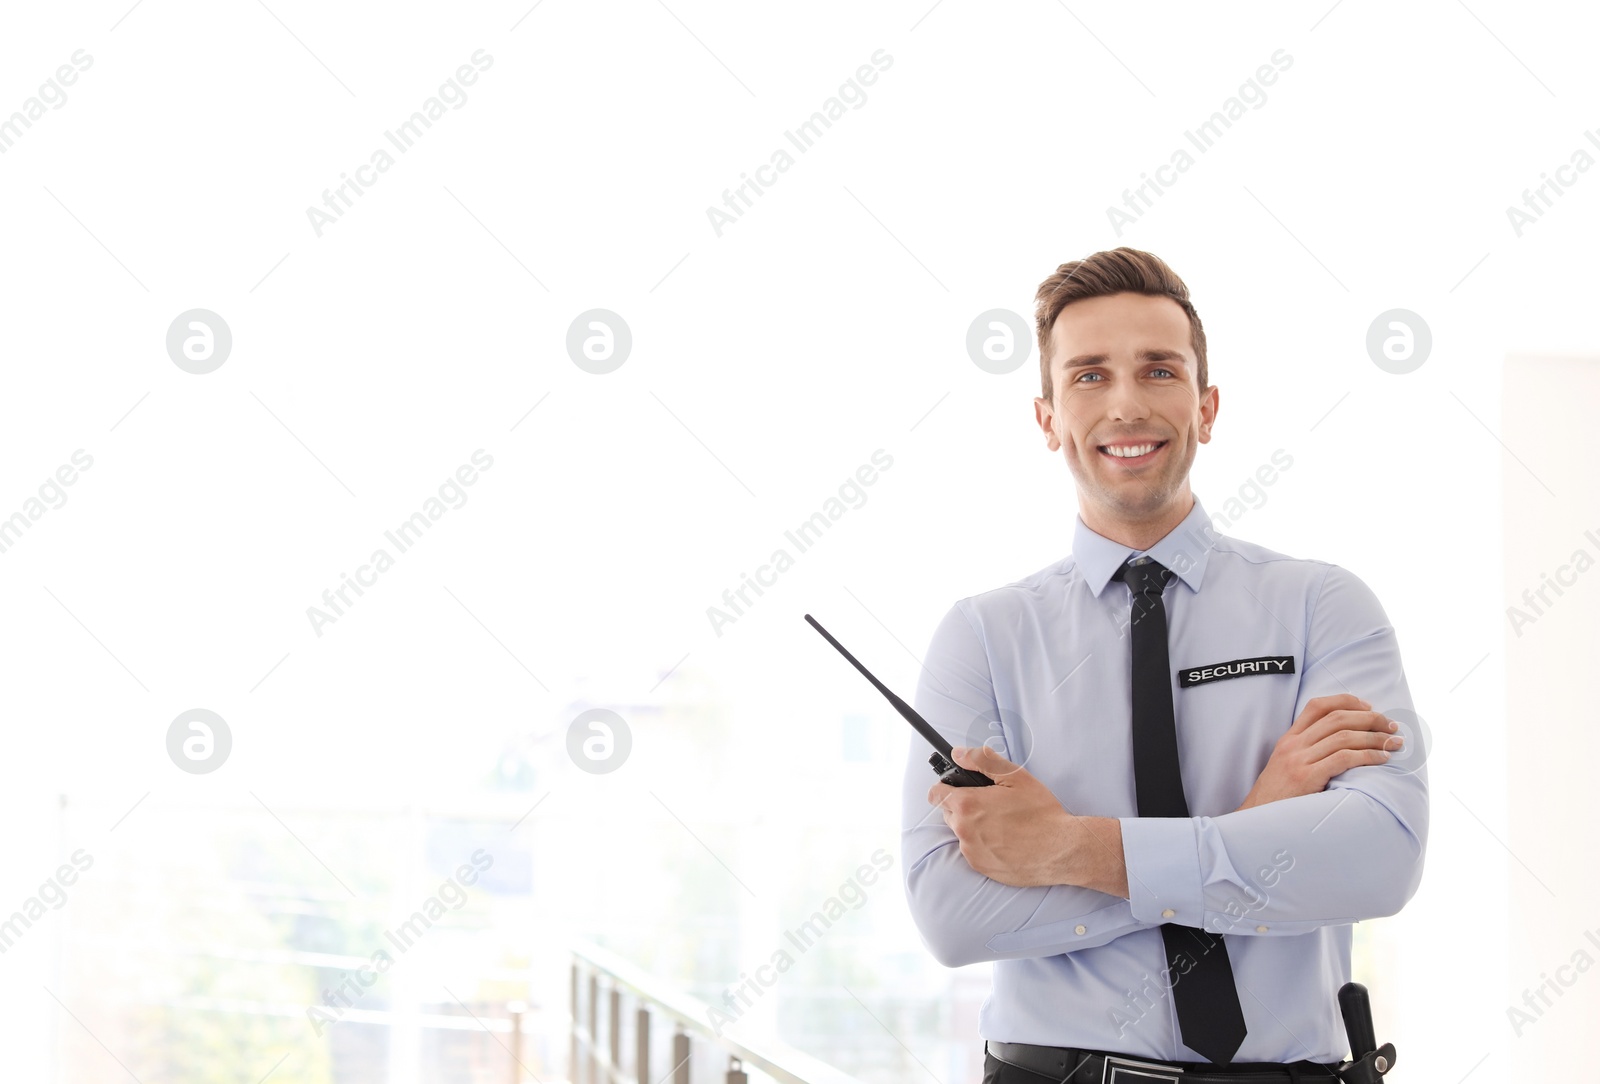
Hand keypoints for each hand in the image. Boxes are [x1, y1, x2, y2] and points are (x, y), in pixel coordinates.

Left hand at [927, 744, 1076, 886]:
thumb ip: (981, 761)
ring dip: (972, 826)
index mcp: (967, 804)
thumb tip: (958, 754)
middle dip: (962, 806)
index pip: (935, 794)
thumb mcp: (1015, 777)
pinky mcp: (980, 867)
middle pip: (948, 812)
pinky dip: (983, 844)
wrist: (1060, 850)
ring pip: (961, 832)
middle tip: (989, 804)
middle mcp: (963, 829)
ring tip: (1001, 823)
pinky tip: (1005, 840)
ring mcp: (971, 850)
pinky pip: (972, 850)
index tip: (957, 787)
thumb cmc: (1041, 813)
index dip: (945, 787)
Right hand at [1236, 694, 1401, 810]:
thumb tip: (1344, 743)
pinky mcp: (1308, 778)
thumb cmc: (1278, 797)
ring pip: (1343, 736)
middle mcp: (1294, 745)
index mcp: (1289, 739)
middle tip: (1391, 725)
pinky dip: (1368, 756)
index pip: (1318, 706)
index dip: (1347, 701)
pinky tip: (1382, 759)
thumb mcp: (1286, 766)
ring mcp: (1299, 760)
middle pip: (1337, 718)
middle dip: (1370, 718)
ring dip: (1375, 737)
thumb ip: (1308, 752)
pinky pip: (1343, 759)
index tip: (1369, 707)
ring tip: (1394, 743)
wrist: (1258, 819)